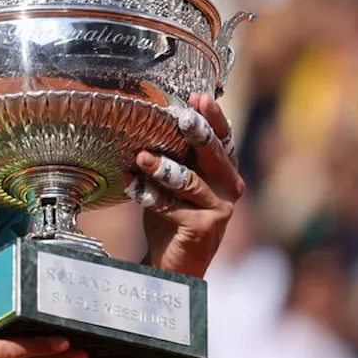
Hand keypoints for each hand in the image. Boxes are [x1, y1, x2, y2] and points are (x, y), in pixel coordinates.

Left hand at [126, 93, 244, 278]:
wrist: (172, 260)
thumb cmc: (172, 214)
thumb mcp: (175, 181)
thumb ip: (173, 155)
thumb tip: (148, 118)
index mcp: (223, 170)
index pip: (223, 137)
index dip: (213, 117)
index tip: (199, 97)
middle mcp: (228, 186)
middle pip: (214, 154)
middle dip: (197, 133)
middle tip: (181, 118)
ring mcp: (219, 208)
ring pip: (190, 181)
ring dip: (163, 168)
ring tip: (142, 157)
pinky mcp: (204, 227)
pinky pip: (172, 207)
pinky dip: (149, 195)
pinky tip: (130, 184)